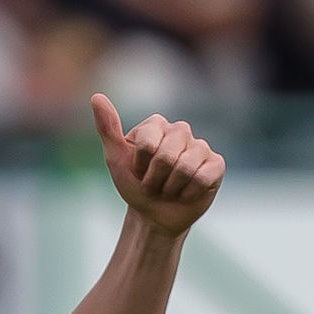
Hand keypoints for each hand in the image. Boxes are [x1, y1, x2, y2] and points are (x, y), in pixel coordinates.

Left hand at [91, 94, 225, 238]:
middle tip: (154, 185)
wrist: (155, 216)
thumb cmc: (135, 186)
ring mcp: (200, 147)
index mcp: (156, 125)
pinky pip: (204, 177)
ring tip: (169, 189)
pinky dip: (190, 192)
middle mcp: (180, 130)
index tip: (139, 172)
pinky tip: (187, 192)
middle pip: (167, 157)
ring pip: (186, 168)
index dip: (141, 167)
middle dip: (156, 180)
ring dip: (172, 188)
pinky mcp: (216, 164)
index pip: (149, 144)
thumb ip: (107, 128)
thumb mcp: (115, 159)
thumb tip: (97, 97)